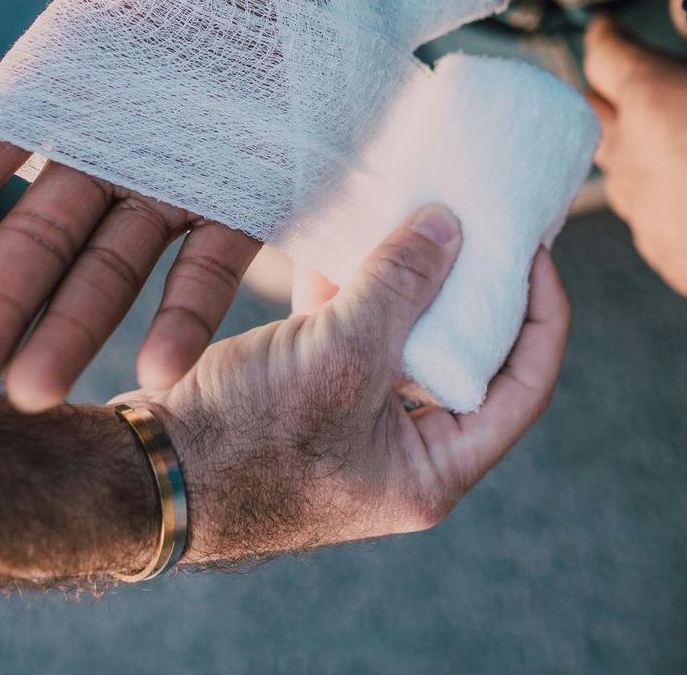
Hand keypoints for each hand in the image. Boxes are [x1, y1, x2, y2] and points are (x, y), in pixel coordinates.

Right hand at [0, 0, 270, 410]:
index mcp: (69, 76)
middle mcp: (114, 139)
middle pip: (36, 237)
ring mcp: (181, 174)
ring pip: (111, 268)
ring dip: (76, 329)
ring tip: (37, 397)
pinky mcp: (252, 192)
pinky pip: (213, 266)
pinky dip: (189, 318)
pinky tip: (165, 374)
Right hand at [117, 206, 569, 560]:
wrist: (146, 474)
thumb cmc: (248, 436)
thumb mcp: (341, 352)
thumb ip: (401, 286)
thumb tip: (451, 227)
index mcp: (435, 470)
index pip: (525, 387)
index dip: (540, 315)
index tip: (533, 250)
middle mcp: (405, 455)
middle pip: (468, 358)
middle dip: (471, 287)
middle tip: (482, 222)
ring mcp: (356, 427)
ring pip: (406, 341)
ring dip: (407, 280)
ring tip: (420, 212)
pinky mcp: (311, 401)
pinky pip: (350, 337)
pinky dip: (351, 290)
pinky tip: (344, 236)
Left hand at [581, 0, 686, 319]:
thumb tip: (677, 6)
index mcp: (654, 98)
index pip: (601, 55)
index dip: (607, 36)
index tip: (611, 29)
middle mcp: (633, 157)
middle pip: (595, 114)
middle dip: (612, 93)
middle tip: (640, 81)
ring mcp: (644, 213)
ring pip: (617, 167)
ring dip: (635, 147)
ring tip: (677, 140)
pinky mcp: (663, 255)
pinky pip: (647, 215)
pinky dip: (662, 196)